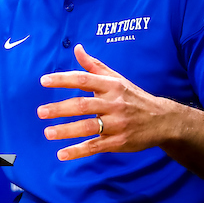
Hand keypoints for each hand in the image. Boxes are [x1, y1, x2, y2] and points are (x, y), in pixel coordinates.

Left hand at [37, 44, 175, 160]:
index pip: (83, 79)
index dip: (63, 79)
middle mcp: (113, 103)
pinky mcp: (118, 142)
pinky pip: (95, 146)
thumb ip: (94, 66)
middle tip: (40, 112)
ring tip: (47, 132)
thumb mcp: (117, 79)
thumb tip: (77, 48)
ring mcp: (116, 124)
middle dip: (60, 108)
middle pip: (83, 104)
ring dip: (66, 130)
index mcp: (111, 86)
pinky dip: (78, 151)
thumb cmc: (133, 97)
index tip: (43, 81)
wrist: (163, 120)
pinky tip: (61, 154)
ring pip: (88, 127)